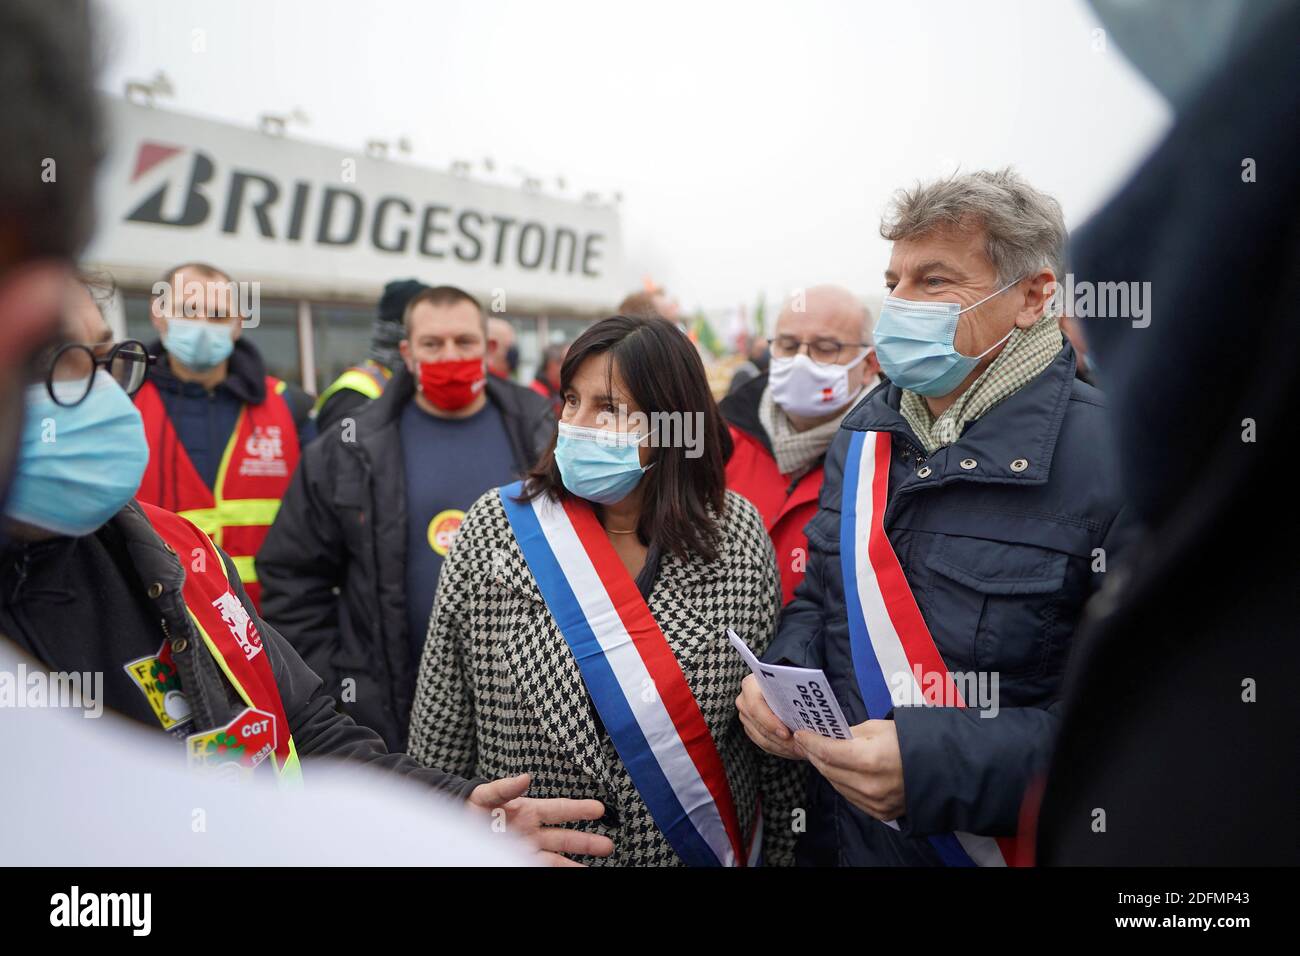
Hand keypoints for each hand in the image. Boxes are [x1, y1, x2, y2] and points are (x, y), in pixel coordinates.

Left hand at [469, 772, 614, 866]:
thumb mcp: (485, 794)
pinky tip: (567, 871)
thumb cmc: (472, 807)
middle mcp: (533, 831)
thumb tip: (525, 778)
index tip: (599, 809)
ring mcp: (527, 848)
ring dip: (574, 863)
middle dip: (586, 842)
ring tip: (592, 869)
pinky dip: (553, 869)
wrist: (454, 827)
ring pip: (556, 857)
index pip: (559, 810)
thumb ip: (505, 787)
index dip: (579, 809)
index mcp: (529, 810)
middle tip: (607, 846)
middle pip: (565, 838)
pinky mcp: (517, 860)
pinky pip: (538, 866)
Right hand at [736, 674, 803, 759]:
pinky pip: (763, 743)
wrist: (782, 680)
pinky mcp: (750, 727)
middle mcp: (744, 700)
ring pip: (762, 738)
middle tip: (800, 747)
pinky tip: (793, 749)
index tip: (787, 733)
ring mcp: (745, 715)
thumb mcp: (789, 683)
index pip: (756, 707)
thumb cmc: (787, 680)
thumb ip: (793, 697)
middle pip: (760, 727)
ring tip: (800, 750)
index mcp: (750, 685)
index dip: (770, 723)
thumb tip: (805, 718)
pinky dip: (779, 748)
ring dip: (782, 747)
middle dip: (781, 740)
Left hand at [794, 720, 904, 821]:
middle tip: (805, 743)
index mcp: (869, 759)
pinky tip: (837, 771)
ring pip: (836, 785)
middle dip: (814, 754)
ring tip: (818, 755)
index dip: (811, 742)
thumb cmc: (911, 742)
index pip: (828, 752)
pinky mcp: (879, 812)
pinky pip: (850, 796)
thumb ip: (850, 733)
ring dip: (825, 769)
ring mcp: (874, 802)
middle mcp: (868, 785)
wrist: (941, 769)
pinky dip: (840, 782)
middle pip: (828, 770)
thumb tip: (830, 736)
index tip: (800, 734)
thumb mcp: (879, 728)